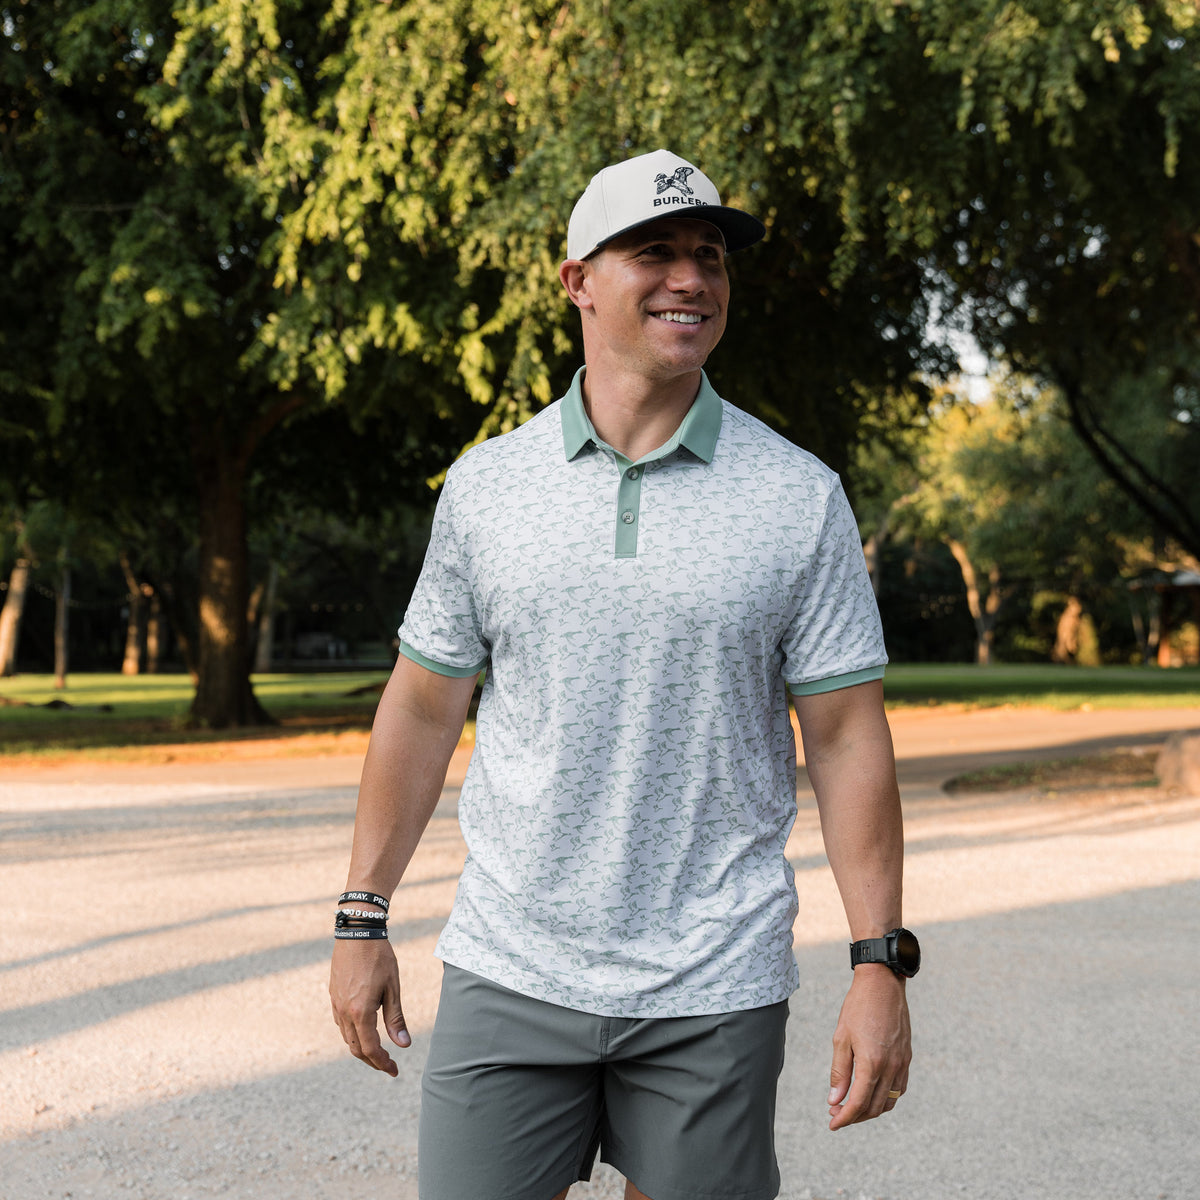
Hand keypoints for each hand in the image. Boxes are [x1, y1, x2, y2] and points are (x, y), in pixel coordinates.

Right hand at [329, 939, 410, 1075]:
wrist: (357, 932)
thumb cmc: (379, 957)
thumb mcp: (393, 987)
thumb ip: (396, 1018)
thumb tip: (404, 1045)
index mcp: (360, 1012)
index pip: (370, 1049)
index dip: (382, 1063)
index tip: (394, 1070)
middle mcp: (344, 1012)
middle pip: (356, 1048)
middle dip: (372, 1060)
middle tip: (388, 1065)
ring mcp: (336, 1004)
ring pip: (347, 1038)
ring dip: (361, 1049)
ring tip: (378, 1051)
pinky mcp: (333, 996)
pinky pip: (341, 1024)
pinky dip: (353, 1034)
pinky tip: (364, 1030)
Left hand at [827, 964, 910, 1129]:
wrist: (883, 984)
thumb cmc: (858, 1007)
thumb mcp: (841, 1038)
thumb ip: (839, 1071)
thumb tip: (835, 1100)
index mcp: (872, 1062)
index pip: (858, 1103)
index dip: (845, 1118)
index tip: (832, 1124)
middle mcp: (891, 1067)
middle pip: (874, 1107)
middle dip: (855, 1116)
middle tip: (836, 1113)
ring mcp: (902, 1063)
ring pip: (888, 1101)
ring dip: (870, 1109)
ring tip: (851, 1106)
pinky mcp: (907, 1057)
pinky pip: (899, 1088)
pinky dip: (885, 1097)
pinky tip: (871, 1092)